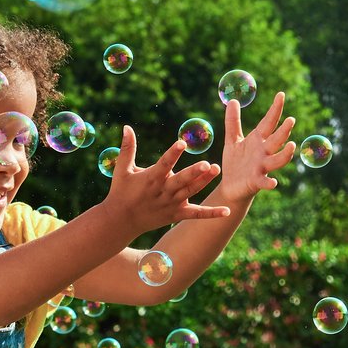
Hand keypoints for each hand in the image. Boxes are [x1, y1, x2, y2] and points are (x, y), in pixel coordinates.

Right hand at [102, 125, 231, 234]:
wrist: (120, 221)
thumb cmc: (120, 192)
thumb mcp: (122, 170)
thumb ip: (127, 148)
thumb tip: (127, 126)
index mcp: (151, 178)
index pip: (164, 164)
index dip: (173, 154)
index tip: (182, 143)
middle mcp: (163, 191)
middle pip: (181, 181)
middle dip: (193, 173)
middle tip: (207, 163)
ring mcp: (171, 204)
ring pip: (190, 192)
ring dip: (204, 182)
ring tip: (216, 170)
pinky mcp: (176, 214)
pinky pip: (196, 214)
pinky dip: (211, 213)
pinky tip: (227, 211)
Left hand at [218, 91, 296, 202]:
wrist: (230, 186)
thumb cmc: (235, 162)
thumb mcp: (232, 140)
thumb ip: (233, 122)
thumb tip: (232, 100)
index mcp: (258, 140)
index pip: (269, 122)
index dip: (275, 109)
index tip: (281, 94)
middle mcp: (263, 152)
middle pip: (277, 140)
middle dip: (284, 131)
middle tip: (291, 120)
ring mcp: (262, 167)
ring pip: (277, 160)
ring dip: (285, 154)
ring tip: (292, 145)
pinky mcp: (255, 181)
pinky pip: (264, 182)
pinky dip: (269, 183)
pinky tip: (273, 183)